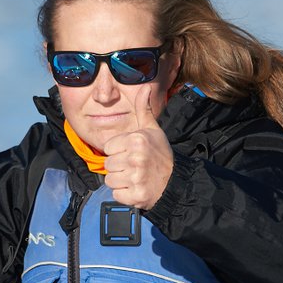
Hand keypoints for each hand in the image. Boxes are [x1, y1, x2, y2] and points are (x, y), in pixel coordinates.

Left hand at [102, 85, 173, 209]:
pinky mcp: (136, 195)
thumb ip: (142, 109)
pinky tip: (136, 188)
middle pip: (108, 165)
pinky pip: (116, 194)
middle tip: (134, 167)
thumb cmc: (160, 155)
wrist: (175, 182)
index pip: (108, 148)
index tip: (131, 154)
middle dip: (119, 167)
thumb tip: (144, 87)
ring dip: (120, 182)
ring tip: (135, 177)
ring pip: (110, 180)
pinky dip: (124, 195)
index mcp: (136, 140)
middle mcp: (136, 157)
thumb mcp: (152, 130)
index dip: (118, 152)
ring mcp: (136, 178)